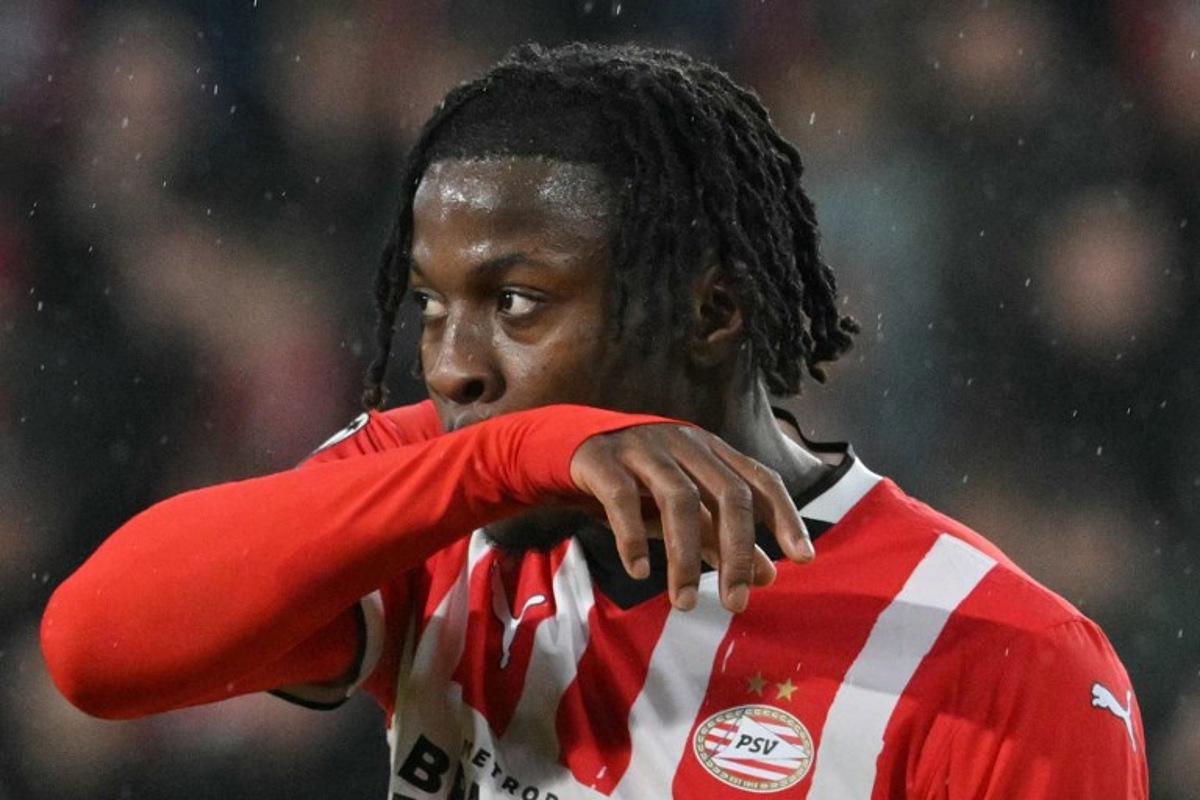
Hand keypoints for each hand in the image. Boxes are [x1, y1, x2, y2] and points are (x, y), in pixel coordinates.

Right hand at [569, 424, 813, 612]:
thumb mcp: (685, 507)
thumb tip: (769, 577)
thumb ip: (723, 538)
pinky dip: (633, 537)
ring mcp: (644, 449)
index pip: (761, 480)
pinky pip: (622, 499)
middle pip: (727, 494)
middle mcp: (685, 445)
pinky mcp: (603, 460)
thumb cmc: (640, 480)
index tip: (803, 560)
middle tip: (737, 603)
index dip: (785, 516)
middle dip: (737, 552)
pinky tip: (639, 571)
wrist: (571, 445)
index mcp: (712, 452)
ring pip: (677, 499)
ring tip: (683, 602)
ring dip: (683, 557)